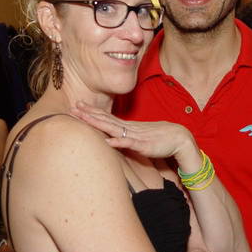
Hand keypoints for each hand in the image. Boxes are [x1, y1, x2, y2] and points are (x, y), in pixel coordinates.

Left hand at [70, 101, 197, 160]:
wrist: (179, 138)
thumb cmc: (160, 138)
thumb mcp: (139, 136)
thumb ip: (126, 136)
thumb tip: (113, 138)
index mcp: (127, 126)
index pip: (106, 117)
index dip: (92, 112)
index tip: (77, 106)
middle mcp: (129, 128)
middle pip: (105, 120)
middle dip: (89, 114)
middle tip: (73, 107)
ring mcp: (135, 135)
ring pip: (113, 128)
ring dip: (98, 123)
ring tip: (84, 118)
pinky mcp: (143, 145)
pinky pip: (129, 144)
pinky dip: (118, 142)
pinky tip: (107, 141)